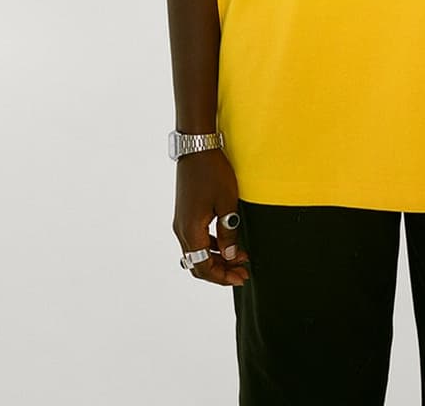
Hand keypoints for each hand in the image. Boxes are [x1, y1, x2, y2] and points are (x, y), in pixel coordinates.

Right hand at [173, 149, 250, 285]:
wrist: (196, 147)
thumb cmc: (213, 173)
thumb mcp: (227, 203)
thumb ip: (228, 232)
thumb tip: (231, 256)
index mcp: (190, 230)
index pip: (203, 267)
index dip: (222, 277)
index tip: (241, 277)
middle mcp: (181, 230)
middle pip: (198, 264)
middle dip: (221, 271)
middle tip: (243, 272)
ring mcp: (181, 222)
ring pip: (197, 252)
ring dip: (217, 258)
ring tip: (240, 257)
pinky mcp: (185, 214)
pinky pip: (196, 239)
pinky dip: (211, 246)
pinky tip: (228, 242)